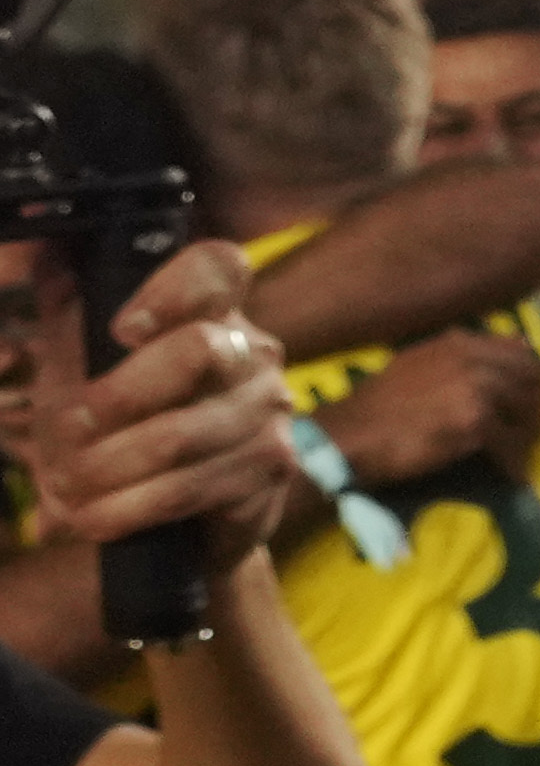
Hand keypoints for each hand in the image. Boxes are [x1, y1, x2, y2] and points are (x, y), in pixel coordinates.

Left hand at [33, 241, 303, 561]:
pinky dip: (123, 508)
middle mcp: (255, 354)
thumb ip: (69, 308)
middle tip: (70, 430)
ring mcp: (270, 414)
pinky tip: (92, 517)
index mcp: (213, 312)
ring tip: (63, 487)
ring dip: (104, 469)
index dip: (172, 289)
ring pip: (178, 436)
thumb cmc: (123, 425)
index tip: (121, 331)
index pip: (219, 267)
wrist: (176, 516)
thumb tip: (44, 248)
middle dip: (119, 396)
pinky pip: (184, 490)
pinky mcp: (268, 473)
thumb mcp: (85, 361)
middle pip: (199, 350)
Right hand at [325, 331, 539, 494]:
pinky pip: (512, 445)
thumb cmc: (379, 406)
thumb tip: (520, 344)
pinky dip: (514, 464)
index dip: (529, 380)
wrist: (348, 437)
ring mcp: (475, 388)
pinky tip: (509, 475)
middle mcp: (472, 358)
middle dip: (533, 408)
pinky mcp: (474, 422)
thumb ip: (467, 356)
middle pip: (533, 380)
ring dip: (526, 436)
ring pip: (528, 412)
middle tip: (522, 432)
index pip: (522, 353)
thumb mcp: (421, 364)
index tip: (523, 402)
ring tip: (512, 453)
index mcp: (459, 342)